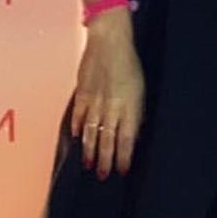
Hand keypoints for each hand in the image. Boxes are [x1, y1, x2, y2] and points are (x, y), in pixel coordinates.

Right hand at [70, 14, 144, 178]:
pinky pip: (78, 115)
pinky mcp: (82, 93)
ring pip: (90, 132)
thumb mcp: (140, 91)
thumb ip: (136, 114)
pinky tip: (76, 138)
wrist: (110, 42)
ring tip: (88, 164)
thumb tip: (133, 134)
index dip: (123, 157)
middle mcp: (111, 107)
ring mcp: (94, 101)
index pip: (126, 139)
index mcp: (129, 107)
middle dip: (105, 160)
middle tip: (103, 175)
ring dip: (89, 150)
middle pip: (107, 139)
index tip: (122, 170)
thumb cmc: (129, 65)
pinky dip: (76, 128)